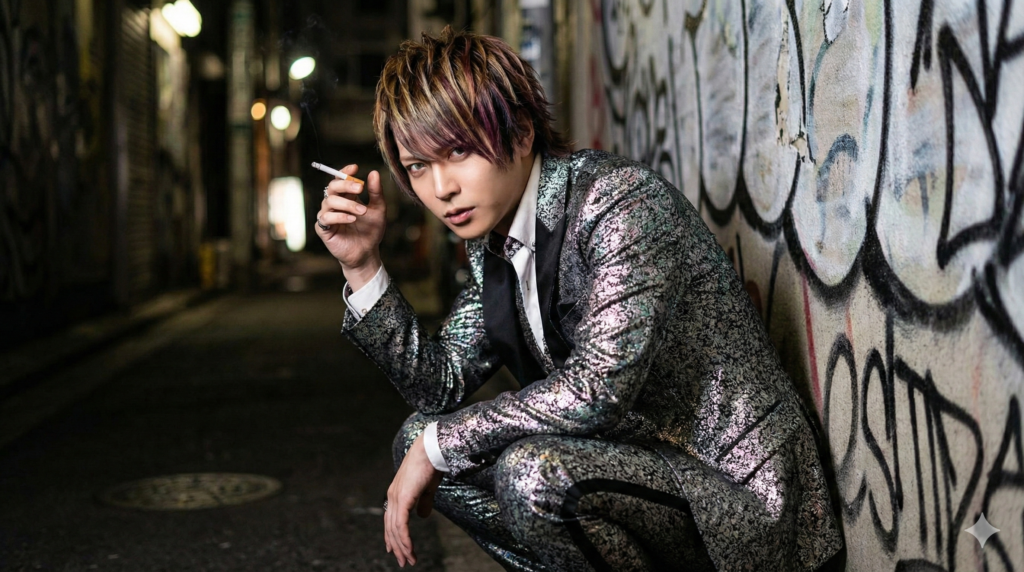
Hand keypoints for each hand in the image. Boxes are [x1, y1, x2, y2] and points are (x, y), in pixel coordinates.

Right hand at [315, 164, 386, 288]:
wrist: (367, 253)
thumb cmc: (371, 231)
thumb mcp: (378, 209)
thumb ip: (376, 192)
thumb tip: (373, 172)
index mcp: (347, 197)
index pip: (340, 179)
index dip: (345, 171)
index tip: (355, 167)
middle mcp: (335, 204)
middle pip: (332, 187)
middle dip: (346, 184)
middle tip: (360, 188)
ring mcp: (327, 215)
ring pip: (330, 201)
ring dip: (347, 204)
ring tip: (362, 211)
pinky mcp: (323, 228)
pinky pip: (326, 217)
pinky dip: (339, 216)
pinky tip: (352, 219)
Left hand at [385, 433, 442, 566]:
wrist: (430, 449)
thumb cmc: (430, 465)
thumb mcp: (427, 487)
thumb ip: (423, 502)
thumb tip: (422, 516)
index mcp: (396, 493)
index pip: (390, 520)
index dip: (392, 536)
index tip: (394, 550)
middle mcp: (392, 496)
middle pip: (391, 528)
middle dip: (397, 547)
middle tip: (404, 561)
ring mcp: (396, 497)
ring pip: (395, 529)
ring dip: (403, 547)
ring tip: (410, 560)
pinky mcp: (403, 498)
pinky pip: (401, 524)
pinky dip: (405, 539)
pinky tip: (409, 549)